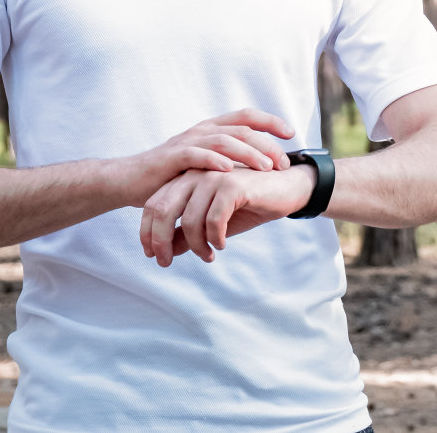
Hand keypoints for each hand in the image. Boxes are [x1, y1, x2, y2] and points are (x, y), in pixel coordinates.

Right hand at [115, 109, 295, 207]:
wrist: (131, 181)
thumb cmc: (171, 176)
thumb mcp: (204, 166)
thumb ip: (226, 162)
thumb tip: (258, 168)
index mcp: (211, 130)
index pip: (246, 117)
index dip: (270, 122)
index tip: (291, 133)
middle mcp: (202, 130)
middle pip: (242, 129)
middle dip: (267, 144)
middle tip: (284, 163)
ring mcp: (187, 142)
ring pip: (225, 140)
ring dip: (248, 153)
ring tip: (266, 167)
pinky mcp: (172, 157)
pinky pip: (196, 155)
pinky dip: (214, 160)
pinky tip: (229, 170)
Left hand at [139, 164, 315, 266]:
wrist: (289, 188)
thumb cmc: (250, 203)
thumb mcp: (214, 222)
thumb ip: (189, 232)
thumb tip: (167, 251)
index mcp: (188, 178)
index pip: (153, 204)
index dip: (148, 232)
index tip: (153, 255)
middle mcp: (196, 173)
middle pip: (162, 209)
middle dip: (160, 241)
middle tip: (166, 262)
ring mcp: (214, 176)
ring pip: (188, 219)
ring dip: (196, 246)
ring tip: (208, 255)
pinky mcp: (233, 185)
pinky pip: (213, 219)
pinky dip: (215, 238)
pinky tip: (222, 244)